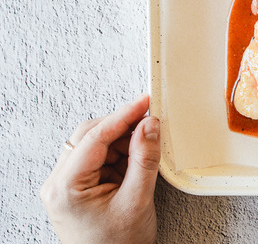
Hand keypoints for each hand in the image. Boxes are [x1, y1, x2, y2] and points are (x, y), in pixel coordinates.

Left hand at [40, 94, 160, 243]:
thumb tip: (150, 126)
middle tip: (151, 120)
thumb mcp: (137, 201)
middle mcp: (59, 183)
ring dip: (123, 140)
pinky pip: (99, 158)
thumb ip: (144, 160)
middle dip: (123, 126)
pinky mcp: (78, 187)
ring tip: (148, 145)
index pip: (94, 138)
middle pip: (90, 136)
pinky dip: (120, 153)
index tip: (145, 102)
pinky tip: (137, 156)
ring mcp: (67, 185)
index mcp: (65, 187)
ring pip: (95, 144)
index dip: (123, 116)